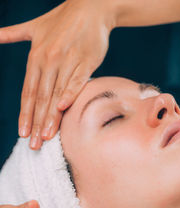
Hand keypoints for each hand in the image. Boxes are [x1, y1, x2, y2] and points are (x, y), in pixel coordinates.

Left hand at [0, 0, 113, 149]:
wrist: (90, 7)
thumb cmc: (62, 20)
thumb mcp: (33, 26)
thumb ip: (12, 33)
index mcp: (36, 56)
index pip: (28, 92)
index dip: (25, 114)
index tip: (22, 132)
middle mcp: (49, 60)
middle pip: (40, 98)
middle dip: (36, 123)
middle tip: (34, 144)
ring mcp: (67, 60)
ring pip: (57, 93)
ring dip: (51, 117)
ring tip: (47, 137)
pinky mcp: (86, 61)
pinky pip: (77, 80)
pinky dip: (71, 94)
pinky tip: (64, 108)